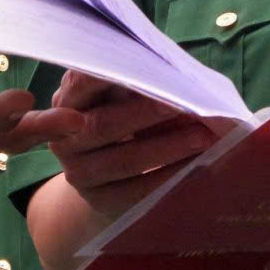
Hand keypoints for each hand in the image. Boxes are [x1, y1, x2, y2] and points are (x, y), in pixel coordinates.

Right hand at [46, 72, 214, 221]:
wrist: (105, 172)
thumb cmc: (121, 114)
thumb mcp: (118, 93)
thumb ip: (134, 79)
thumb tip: (174, 73)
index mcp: (68, 101)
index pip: (81, 82)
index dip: (104, 76)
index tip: (139, 68)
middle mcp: (66, 139)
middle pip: (104, 125)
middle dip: (147, 113)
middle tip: (184, 103)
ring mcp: (79, 173)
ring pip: (125, 160)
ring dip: (168, 148)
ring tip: (204, 136)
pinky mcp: (100, 200)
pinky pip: (137, 191)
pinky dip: (169, 176)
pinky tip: (196, 165)